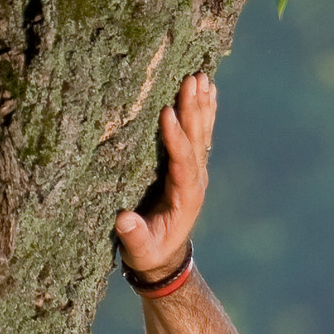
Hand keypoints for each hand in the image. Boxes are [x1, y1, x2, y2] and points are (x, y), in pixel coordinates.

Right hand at [114, 72, 214, 281]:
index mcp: (185, 199)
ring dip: (201, 105)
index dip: (175, 140)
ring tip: (203, 76)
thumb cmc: (148, 253)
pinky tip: (208, 89)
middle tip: (193, 79)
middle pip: (196, 142)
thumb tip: (125, 221)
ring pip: (200, 134)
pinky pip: (199, 135)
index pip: (182, 164)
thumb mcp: (140, 251)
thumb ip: (135, 238)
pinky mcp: (190, 166)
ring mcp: (195, 172)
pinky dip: (203, 111)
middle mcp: (195, 182)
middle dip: (194, 111)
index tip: (167, 113)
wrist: (165, 257)